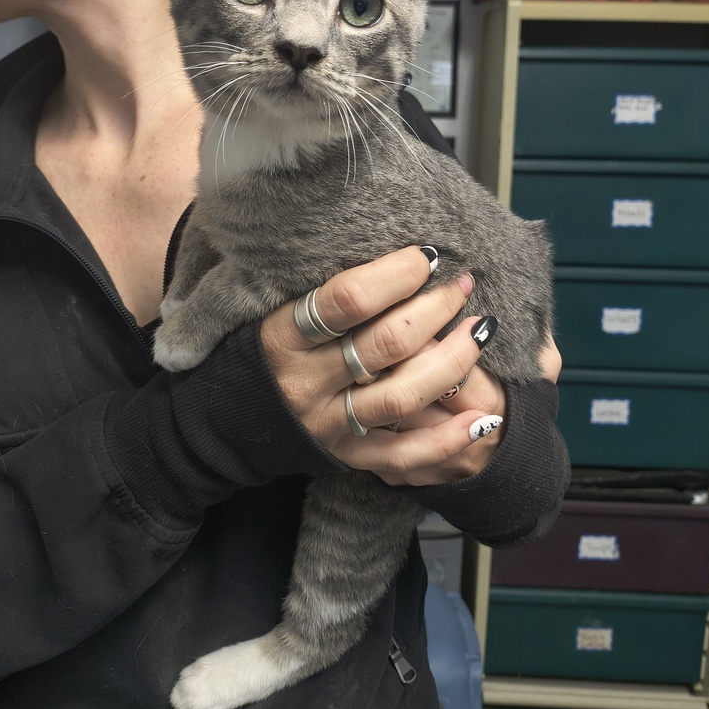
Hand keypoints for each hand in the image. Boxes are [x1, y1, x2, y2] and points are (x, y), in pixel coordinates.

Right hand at [259, 246, 508, 487]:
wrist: (224, 414)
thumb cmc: (263, 343)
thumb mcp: (275, 306)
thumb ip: (325, 286)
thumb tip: (399, 253)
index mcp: (281, 336)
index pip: (348, 299)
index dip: (397, 273)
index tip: (429, 255)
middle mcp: (304, 383)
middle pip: (385, 344)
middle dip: (435, 309)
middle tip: (462, 284)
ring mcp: (327, 424)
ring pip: (402, 396)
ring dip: (452, 362)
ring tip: (482, 330)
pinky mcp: (346, 455)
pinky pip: (402, 454)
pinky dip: (446, 440)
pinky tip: (484, 419)